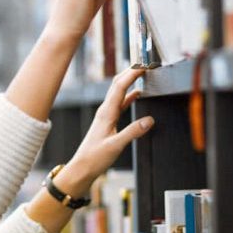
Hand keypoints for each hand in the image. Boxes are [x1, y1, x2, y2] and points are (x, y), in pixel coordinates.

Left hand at [53, 66, 156, 195]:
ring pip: (119, 92)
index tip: (144, 66)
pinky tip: (138, 95)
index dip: (132, 74)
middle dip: (130, 72)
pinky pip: (121, 103)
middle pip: (118, 84)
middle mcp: (105, 110)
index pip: (120, 87)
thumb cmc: (95, 157)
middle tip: (145, 64)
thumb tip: (149, 120)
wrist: (82, 167)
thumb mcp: (116, 145)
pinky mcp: (108, 121)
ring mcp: (106, 115)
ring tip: (143, 74)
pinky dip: (130, 96)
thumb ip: (133, 132)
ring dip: (130, 82)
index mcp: (106, 113)